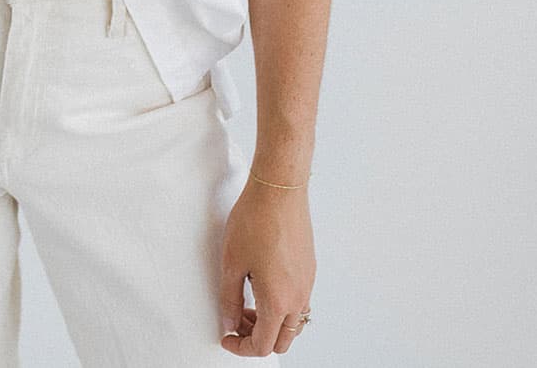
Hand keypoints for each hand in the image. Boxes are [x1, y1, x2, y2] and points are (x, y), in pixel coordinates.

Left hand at [218, 183, 315, 355]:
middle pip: (282, 340)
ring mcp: (307, 283)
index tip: (227, 337)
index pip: (262, 346)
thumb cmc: (254, 220)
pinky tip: (261, 284)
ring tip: (247, 302)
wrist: (279, 189)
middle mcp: (298, 298)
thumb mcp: (232, 262)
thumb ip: (229, 298)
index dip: (241, 347)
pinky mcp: (309, 268)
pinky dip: (281, 306)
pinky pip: (299, 302)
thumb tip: (229, 321)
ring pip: (293, 323)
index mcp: (278, 302)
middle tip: (236, 319)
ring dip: (271, 323)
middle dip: (257, 337)